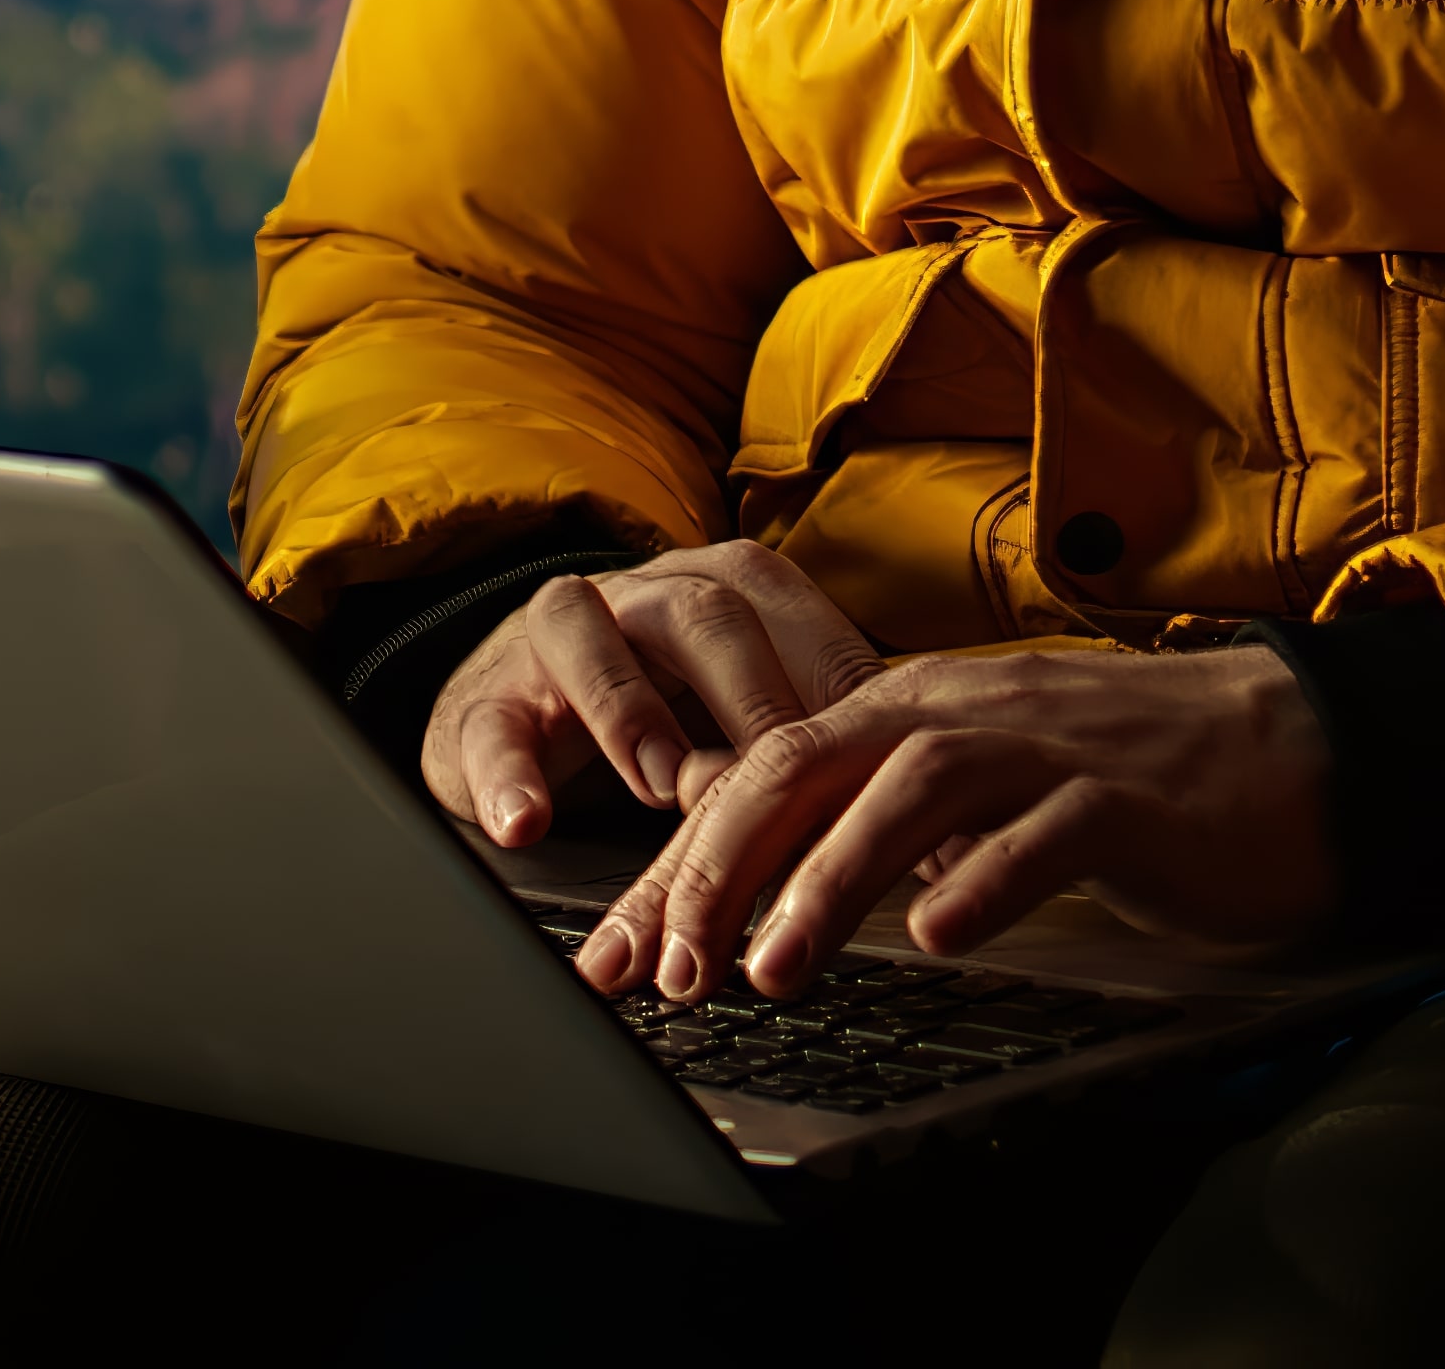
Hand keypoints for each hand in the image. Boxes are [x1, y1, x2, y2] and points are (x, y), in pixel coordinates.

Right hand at [419, 538, 892, 847]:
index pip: (798, 621)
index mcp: (726, 592)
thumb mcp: (753, 727)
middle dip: (754, 701)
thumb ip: (832, 765)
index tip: (896, 781)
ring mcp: (557, 638)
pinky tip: (528, 825)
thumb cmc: (665, 717)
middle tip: (793, 787)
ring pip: (592, 638)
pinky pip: (491, 723)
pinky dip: (508, 775)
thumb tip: (957, 853)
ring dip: (636, 715)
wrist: (516, 706)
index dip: (847, 696)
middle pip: (705, 615)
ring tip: (668, 790)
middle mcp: (643, 593)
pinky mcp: (487, 695)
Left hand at [573, 635, 1338, 1002]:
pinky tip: (938, 934)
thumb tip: (761, 896)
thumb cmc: (1119, 780)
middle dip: (721, 866)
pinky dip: (984, 879)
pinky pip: (1042, 832)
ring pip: (908, 790)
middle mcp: (958, 711)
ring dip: (829, 880)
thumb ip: (877, 823)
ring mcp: (1043, 746)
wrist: (1289, 747)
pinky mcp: (1125, 794)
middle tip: (671, 964)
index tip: (619, 952)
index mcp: (908, 707)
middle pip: (805, 764)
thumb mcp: (975, 790)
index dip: (679, 862)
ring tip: (773, 968)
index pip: (762, 771)